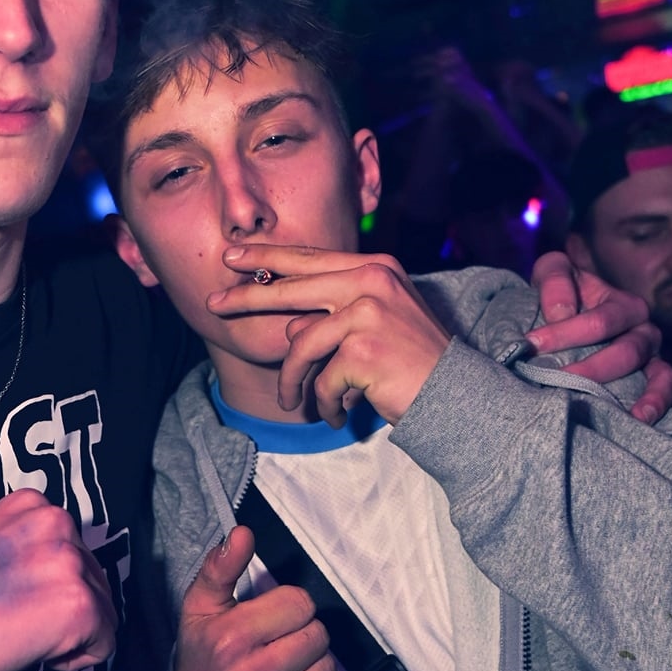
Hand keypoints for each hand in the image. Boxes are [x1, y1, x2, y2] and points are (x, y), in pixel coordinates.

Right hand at [0, 490, 117, 670]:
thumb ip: (28, 551)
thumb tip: (57, 580)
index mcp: (31, 505)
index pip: (76, 553)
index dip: (48, 589)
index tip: (15, 601)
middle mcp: (56, 522)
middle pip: (96, 581)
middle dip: (63, 612)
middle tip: (11, 623)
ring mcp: (69, 562)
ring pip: (104, 614)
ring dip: (69, 636)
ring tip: (15, 634)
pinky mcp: (79, 604)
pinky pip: (104, 645)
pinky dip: (74, 661)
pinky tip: (27, 650)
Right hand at [175, 527, 339, 670]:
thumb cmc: (203, 654)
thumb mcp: (201, 606)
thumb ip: (222, 566)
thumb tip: (242, 533)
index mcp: (231, 641)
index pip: (300, 604)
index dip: (287, 606)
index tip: (268, 618)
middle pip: (318, 636)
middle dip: (302, 633)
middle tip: (277, 641)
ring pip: (329, 668)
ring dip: (312, 663)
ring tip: (284, 666)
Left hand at [210, 242, 450, 425]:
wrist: (457, 396)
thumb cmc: (411, 364)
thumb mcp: (375, 325)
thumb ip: (334, 314)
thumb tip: (287, 323)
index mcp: (374, 268)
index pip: (310, 258)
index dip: (268, 257)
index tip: (232, 257)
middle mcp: (372, 281)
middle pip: (291, 288)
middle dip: (247, 297)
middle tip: (215, 305)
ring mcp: (368, 313)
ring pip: (300, 345)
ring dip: (293, 380)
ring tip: (293, 403)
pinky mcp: (364, 349)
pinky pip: (322, 379)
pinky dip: (326, 402)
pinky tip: (338, 413)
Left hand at [528, 252, 671, 423]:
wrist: (571, 309)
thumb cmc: (563, 293)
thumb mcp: (554, 271)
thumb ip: (555, 280)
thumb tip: (561, 314)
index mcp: (623, 304)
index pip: (600, 322)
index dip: (564, 334)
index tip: (530, 345)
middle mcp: (644, 330)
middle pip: (627, 353)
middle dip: (590, 369)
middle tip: (554, 380)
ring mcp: (653, 358)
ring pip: (658, 375)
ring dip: (643, 396)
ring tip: (628, 416)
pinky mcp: (655, 381)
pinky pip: (667, 393)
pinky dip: (660, 406)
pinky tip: (642, 422)